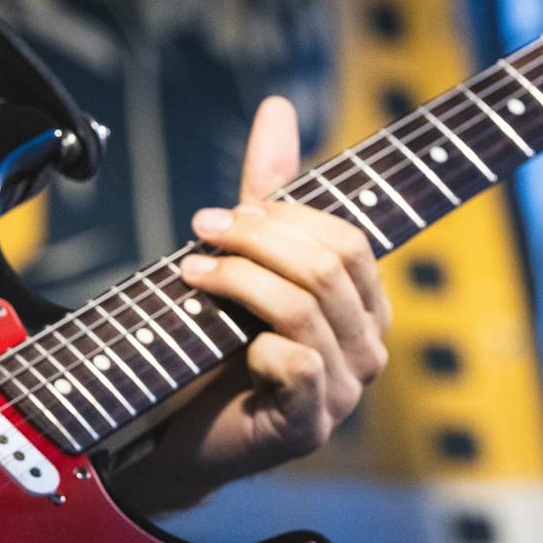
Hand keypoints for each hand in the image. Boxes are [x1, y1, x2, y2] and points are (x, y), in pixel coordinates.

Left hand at [140, 96, 391, 504]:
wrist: (174, 436)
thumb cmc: (212, 349)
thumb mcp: (242, 262)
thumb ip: (267, 193)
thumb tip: (277, 107)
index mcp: (363, 304)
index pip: (348, 239)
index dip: (286, 217)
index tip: (226, 212)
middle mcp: (368, 345)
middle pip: (328, 264)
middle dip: (257, 238)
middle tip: (199, 230)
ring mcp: (344, 389)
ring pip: (305, 306)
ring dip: (239, 280)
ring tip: (188, 272)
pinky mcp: (310, 424)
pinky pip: (295, 361)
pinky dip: (253, 344)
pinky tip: (226, 346)